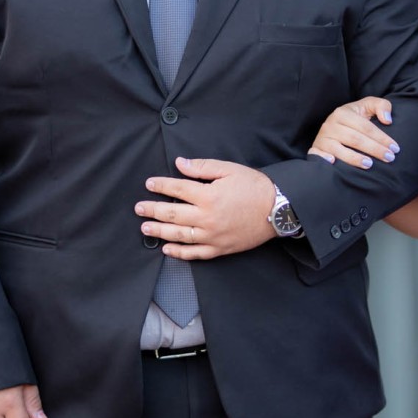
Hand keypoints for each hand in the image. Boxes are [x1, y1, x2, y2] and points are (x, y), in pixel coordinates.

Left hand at [136, 158, 276, 258]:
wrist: (278, 209)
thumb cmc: (255, 187)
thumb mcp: (229, 170)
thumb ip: (202, 167)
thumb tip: (180, 164)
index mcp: (209, 195)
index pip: (177, 189)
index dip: (161, 186)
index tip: (149, 184)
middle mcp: (207, 218)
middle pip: (172, 214)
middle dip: (153, 210)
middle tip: (139, 208)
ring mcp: (212, 236)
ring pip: (179, 235)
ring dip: (160, 232)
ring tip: (146, 228)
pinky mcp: (220, 248)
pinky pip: (195, 253)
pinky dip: (180, 253)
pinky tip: (167, 250)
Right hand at [308, 96, 397, 167]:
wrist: (333, 126)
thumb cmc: (354, 118)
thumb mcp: (367, 106)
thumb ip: (381, 105)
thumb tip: (387, 120)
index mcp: (343, 113)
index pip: (366, 127)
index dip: (382, 138)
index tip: (395, 148)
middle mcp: (330, 125)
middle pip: (355, 139)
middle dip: (374, 149)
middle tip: (389, 158)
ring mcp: (322, 139)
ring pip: (339, 150)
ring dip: (354, 158)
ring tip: (370, 165)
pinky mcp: (315, 150)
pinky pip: (318, 156)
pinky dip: (324, 160)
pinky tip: (334, 164)